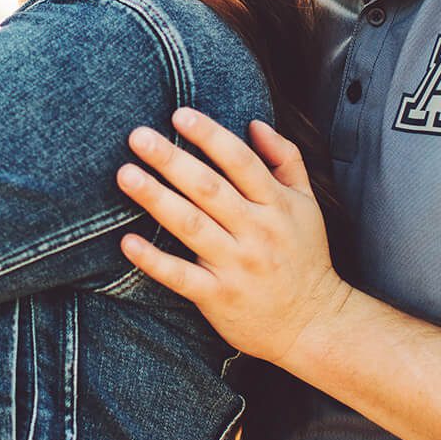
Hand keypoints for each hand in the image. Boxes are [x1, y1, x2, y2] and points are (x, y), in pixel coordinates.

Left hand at [116, 108, 349, 365]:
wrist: (314, 324)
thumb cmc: (305, 257)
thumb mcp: (307, 204)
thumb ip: (286, 159)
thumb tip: (256, 123)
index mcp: (277, 205)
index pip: (241, 162)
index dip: (210, 136)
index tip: (180, 115)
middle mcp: (257, 231)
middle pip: (209, 189)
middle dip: (172, 160)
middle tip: (138, 136)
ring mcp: (237, 265)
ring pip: (191, 226)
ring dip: (157, 199)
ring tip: (126, 175)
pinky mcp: (218, 297)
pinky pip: (181, 277)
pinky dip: (154, 260)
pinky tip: (127, 242)